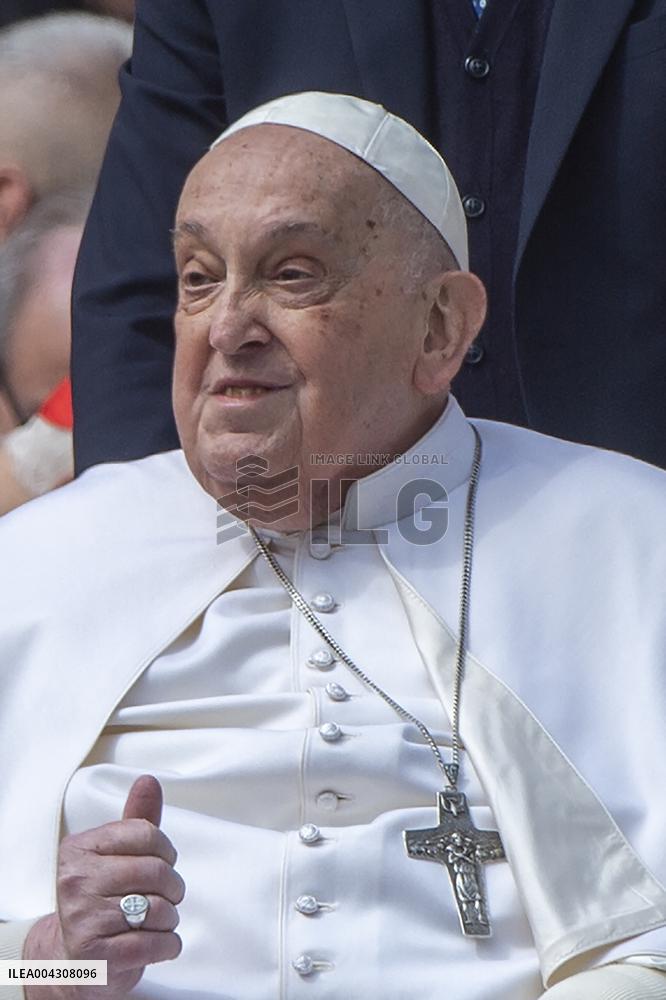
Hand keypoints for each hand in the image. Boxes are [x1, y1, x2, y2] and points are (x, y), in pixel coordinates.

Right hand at [23, 775, 183, 999]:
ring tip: (158, 920)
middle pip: (155, 872)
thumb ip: (136, 819)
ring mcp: (83, 920)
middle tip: (169, 895)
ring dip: (170, 917)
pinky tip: (159, 942)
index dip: (166, 850)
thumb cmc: (101, 898)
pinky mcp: (97, 957)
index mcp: (79, 849)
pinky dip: (169, 944)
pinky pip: (154, 944)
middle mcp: (75, 881)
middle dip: (174, 887)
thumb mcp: (115, 855)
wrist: (72, 959)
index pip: (145, 834)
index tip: (165, 862)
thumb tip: (149, 780)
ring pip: (158, 909)